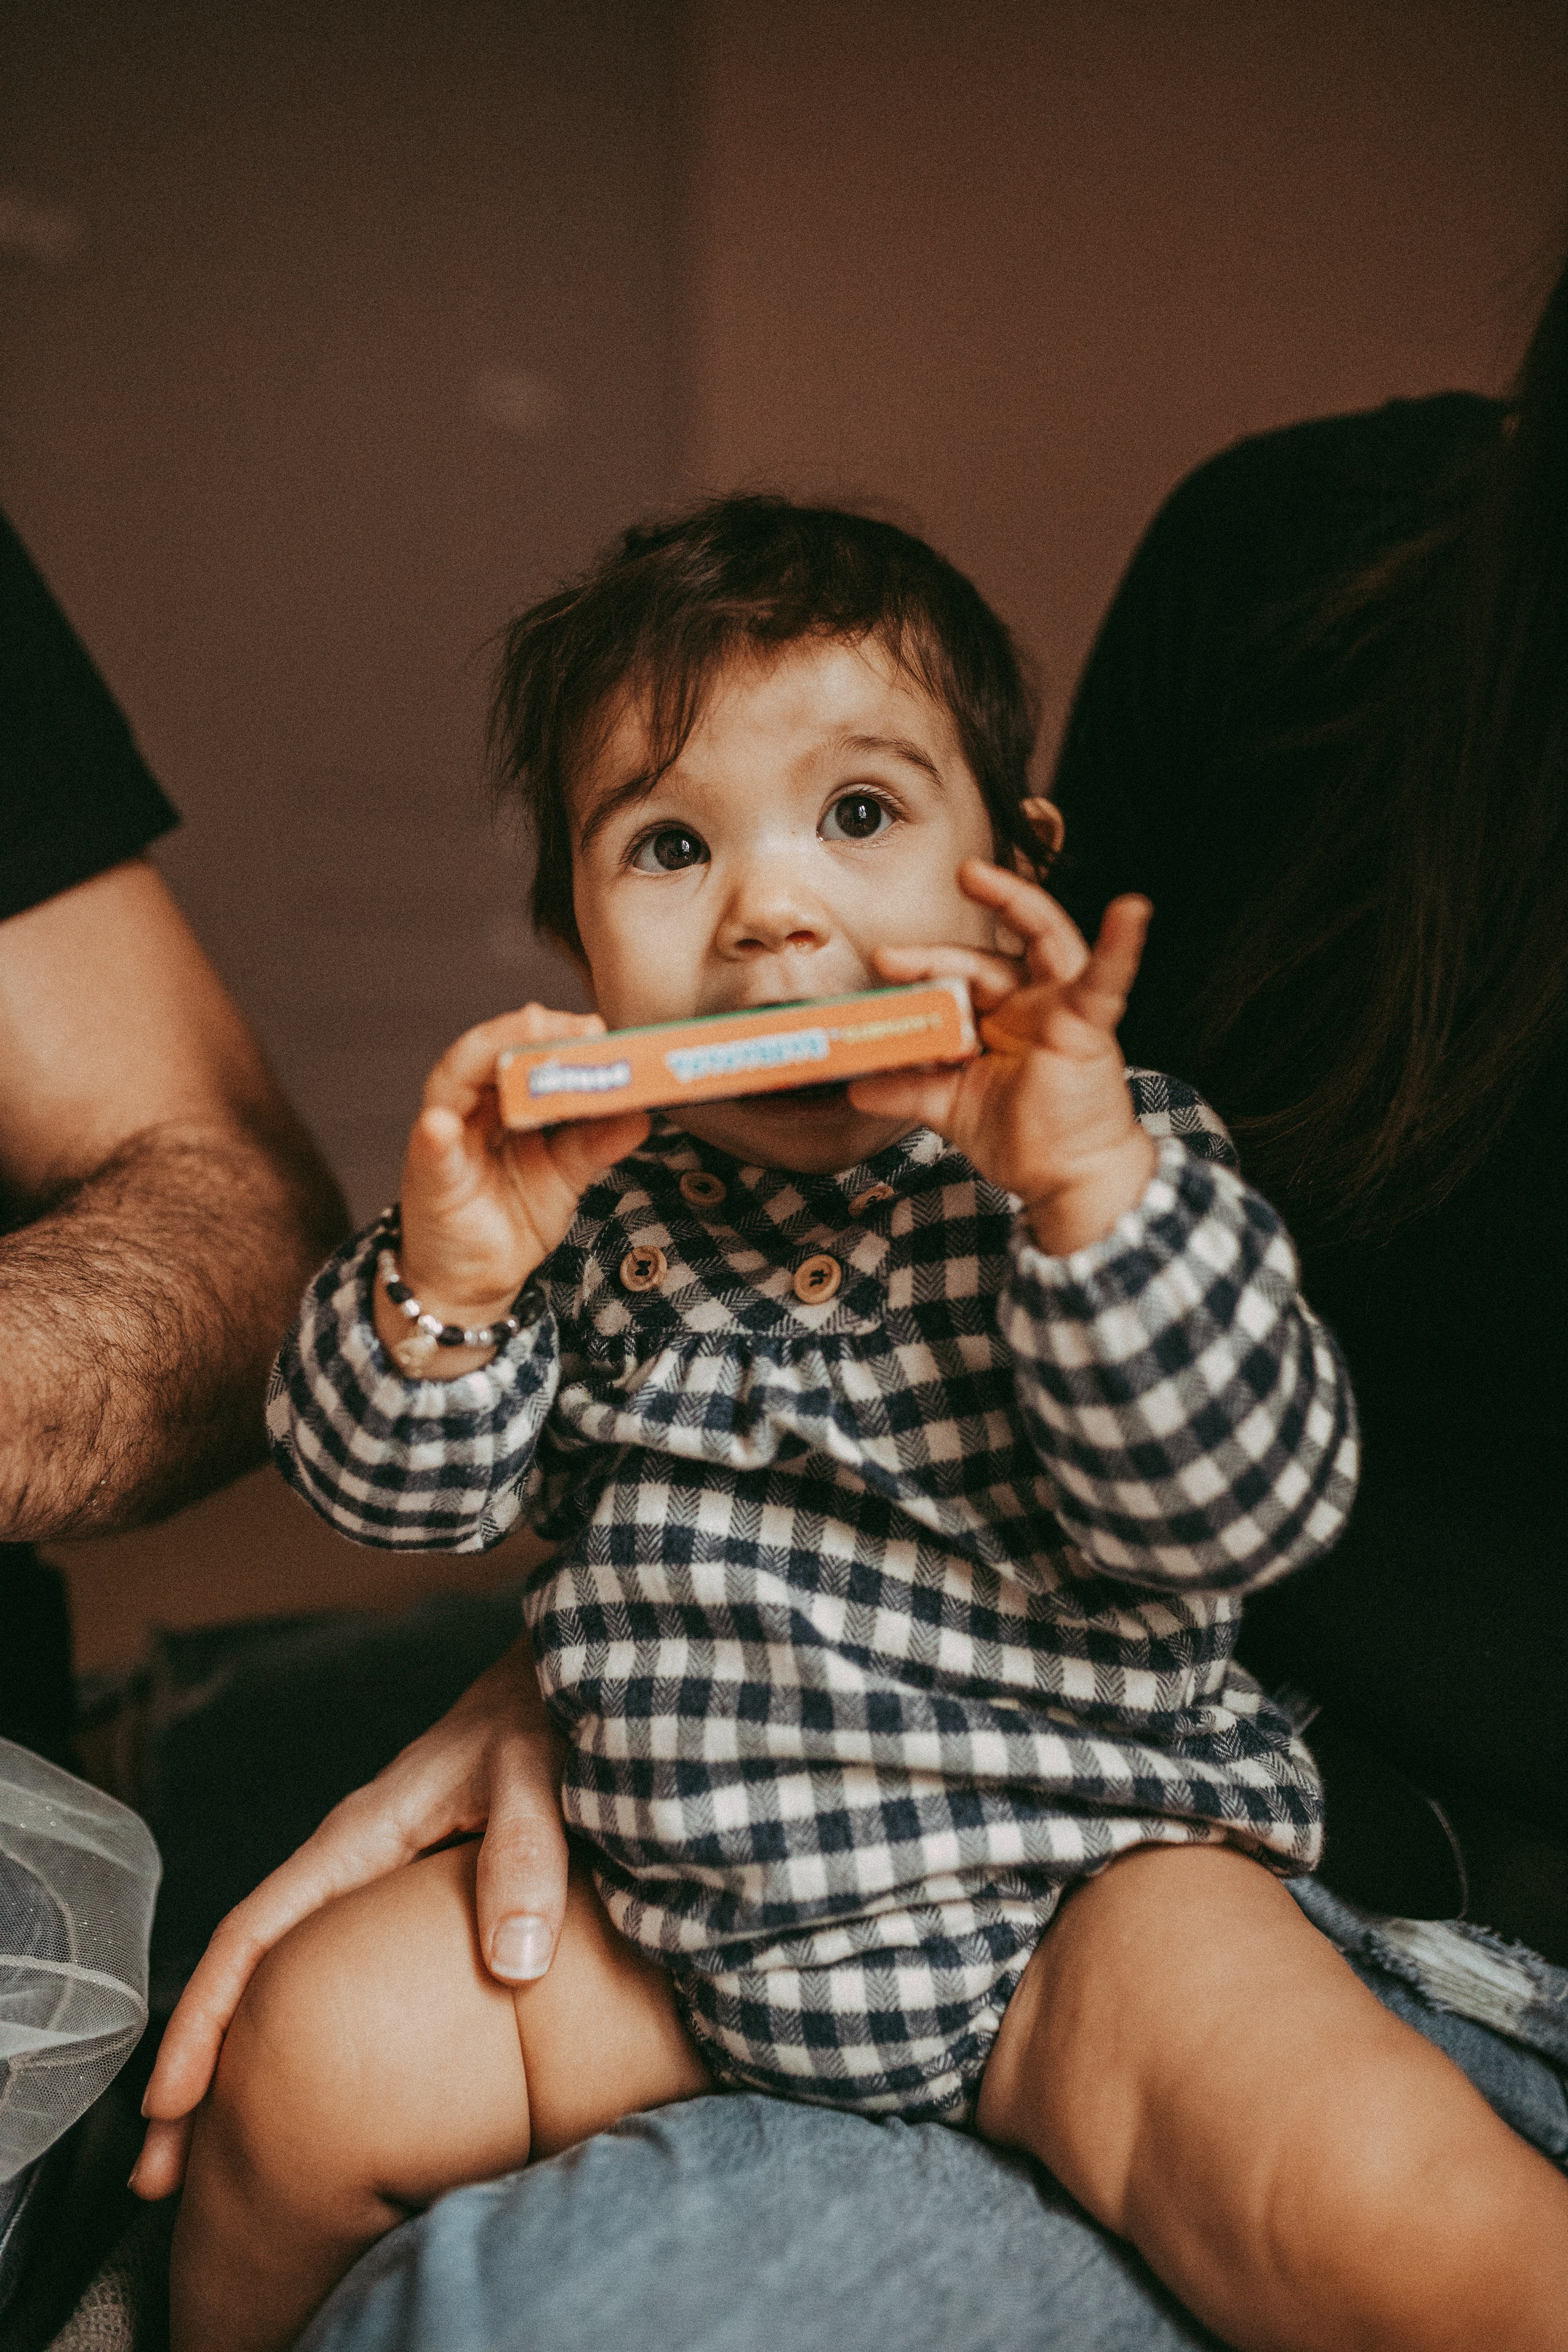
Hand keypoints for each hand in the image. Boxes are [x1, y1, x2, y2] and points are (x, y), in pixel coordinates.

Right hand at [129, 1636, 567, 2200]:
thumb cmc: (544, 1715)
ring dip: (246, 2060)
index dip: (205, 2021)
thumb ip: (526, 1854)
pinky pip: (335, 1972)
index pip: (253, 1937)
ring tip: (217, 2162)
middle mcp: (351, 1862)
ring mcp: (376, 1877)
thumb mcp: (535, 1774)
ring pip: (288, 1979)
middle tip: (162, 2180)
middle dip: (201, 2073)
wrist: (567, 1670)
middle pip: (249, 1976)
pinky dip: (302, 2029)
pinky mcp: (414, 1889)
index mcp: (358, 1839)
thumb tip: (512, 1966)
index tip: (171, 2106)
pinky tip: (311, 2081)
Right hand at [376, 1006, 647, 1371]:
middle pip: (486, 1052)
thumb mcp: (565, 1176)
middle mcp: (466, 1110)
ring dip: (488, 1052)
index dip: (556, 1033)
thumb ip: (596, 1142)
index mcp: (499, 1102)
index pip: (520, 1051)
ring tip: (524, 1029)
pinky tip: (442, 1124)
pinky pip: (432, 1153)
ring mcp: (443, 1141)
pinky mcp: (428, 1179)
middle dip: (525, 1030)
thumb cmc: (512, 1215)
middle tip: (567, 1022)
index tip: (597, 1026)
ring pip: (453, 1082)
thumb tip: (643, 1113)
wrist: (476, 1279)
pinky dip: (436, 1136)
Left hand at [852, 859, 1155, 1254]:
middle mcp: (1030, 1006)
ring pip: (1039, 942)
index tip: (878, 972)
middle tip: (886, 959)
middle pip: (980, 963)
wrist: (1066, 1178)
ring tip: (974, 875)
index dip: (918, 973)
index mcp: (1000, 1020)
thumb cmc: (1025, 1138)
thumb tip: (855, 1086)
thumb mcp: (952, 1107)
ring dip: (1012, 903)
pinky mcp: (1090, 1025)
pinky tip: (1132, 910)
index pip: (956, 980)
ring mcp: (1061, 1009)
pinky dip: (1121, 945)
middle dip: (932, 958)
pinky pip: (1107, 979)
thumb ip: (908, 1090)